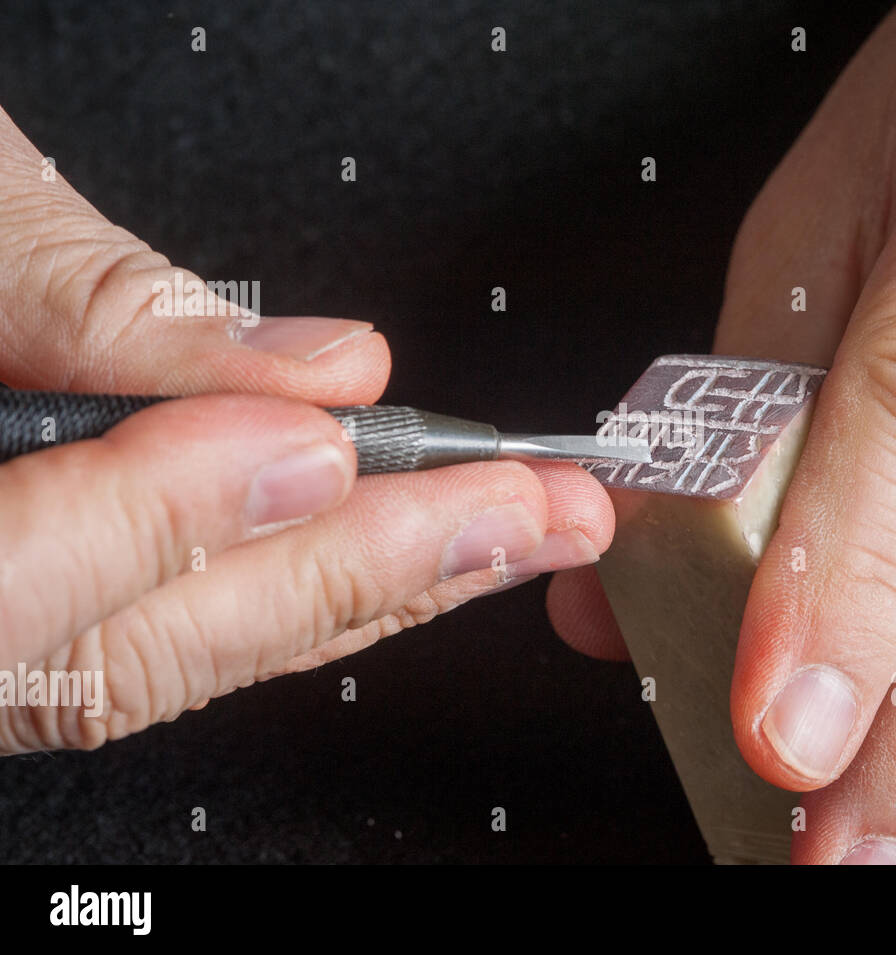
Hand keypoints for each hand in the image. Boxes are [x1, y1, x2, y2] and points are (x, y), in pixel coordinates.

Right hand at [0, 106, 612, 752]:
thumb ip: (82, 304)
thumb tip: (302, 373)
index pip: (4, 585)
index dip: (170, 514)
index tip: (320, 441)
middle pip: (128, 651)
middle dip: (351, 575)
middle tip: (524, 515)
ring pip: (166, 654)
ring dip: (364, 592)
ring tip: (512, 534)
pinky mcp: (39, 595)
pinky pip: (170, 621)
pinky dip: (296, 580)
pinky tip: (401, 543)